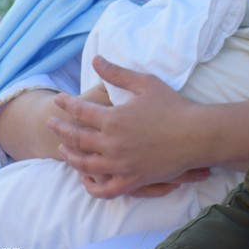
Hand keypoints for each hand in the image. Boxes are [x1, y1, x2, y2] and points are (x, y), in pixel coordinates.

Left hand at [48, 56, 204, 196]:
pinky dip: (92, 186)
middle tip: (51, 124)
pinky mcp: (132, 180)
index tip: (59, 100)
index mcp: (113, 119)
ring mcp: (120, 165)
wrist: (196, 135)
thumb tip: (96, 60)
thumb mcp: (145, 83)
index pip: (80, 111)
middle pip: (76, 138)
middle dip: (60, 130)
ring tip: (64, 150)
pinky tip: (86, 179)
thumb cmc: (173, 106)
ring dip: (70, 156)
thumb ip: (117, 73)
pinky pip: (105, 189)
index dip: (67, 104)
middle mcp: (111, 144)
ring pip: (84, 165)